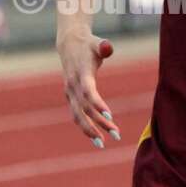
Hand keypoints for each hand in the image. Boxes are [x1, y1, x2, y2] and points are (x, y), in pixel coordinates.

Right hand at [56, 29, 119, 147]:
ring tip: (103, 143)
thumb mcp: (98, 43)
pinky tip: (96, 137)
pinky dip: (85, 126)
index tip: (110, 116)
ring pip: (78, 115)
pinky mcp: (70, 97)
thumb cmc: (89, 45)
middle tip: (116, 134)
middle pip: (85, 108)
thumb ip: (104, 46)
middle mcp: (73, 85)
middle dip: (99, 123)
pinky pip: (77, 115)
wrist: (69, 45)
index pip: (88, 91)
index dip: (97, 104)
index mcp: (81, 73)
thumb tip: (108, 47)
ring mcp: (70, 93)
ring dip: (90, 130)